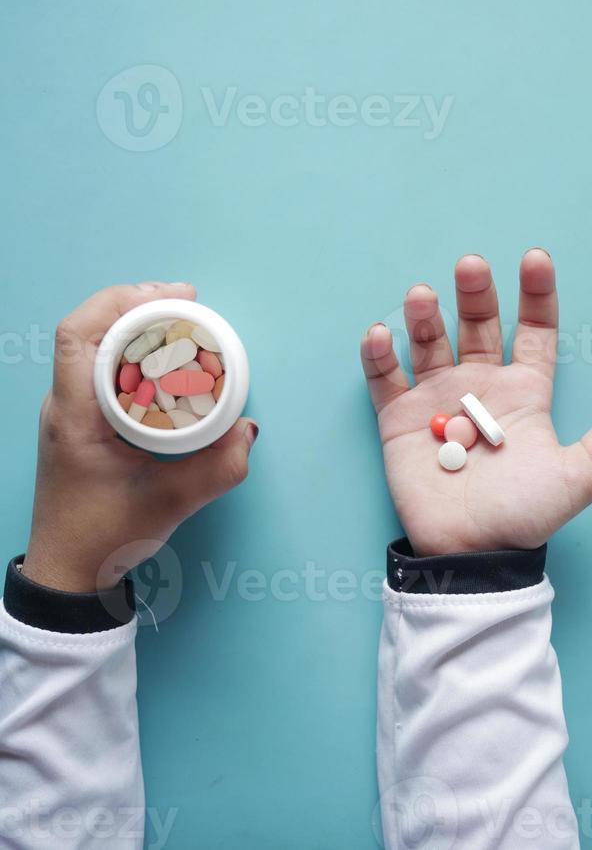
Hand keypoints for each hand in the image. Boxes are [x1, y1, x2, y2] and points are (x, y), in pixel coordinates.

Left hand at [23, 282, 258, 592]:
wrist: (69, 571)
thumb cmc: (105, 538)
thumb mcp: (168, 505)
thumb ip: (217, 470)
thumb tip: (248, 429)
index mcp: (74, 416)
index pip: (78, 335)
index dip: (122, 302)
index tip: (174, 298)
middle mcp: (64, 404)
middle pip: (90, 328)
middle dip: (139, 304)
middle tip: (190, 302)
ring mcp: (69, 410)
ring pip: (96, 344)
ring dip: (137, 324)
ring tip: (183, 319)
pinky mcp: (81, 419)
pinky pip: (104, 366)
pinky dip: (136, 349)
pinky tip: (168, 356)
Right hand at [361, 250, 591, 556]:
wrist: (470, 552)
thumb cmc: (524, 515)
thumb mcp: (579, 476)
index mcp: (523, 391)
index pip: (532, 331)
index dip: (536, 295)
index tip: (535, 259)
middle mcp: (479, 385)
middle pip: (477, 324)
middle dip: (474, 293)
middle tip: (470, 265)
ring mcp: (437, 399)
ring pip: (428, 343)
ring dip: (424, 316)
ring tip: (421, 296)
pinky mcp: (398, 418)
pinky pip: (384, 379)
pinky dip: (378, 355)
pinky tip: (380, 334)